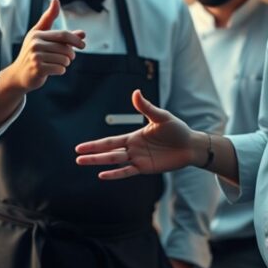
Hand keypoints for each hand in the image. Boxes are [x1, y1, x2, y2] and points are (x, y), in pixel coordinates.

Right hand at [1, 0, 84, 93]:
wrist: (20, 74)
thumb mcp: (41, 36)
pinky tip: (52, 70)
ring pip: (64, 59)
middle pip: (65, 48)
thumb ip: (53, 24)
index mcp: (37, 34)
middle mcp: (35, 43)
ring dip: (65, 63)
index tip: (83, 45)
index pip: (63, 34)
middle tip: (66, 58)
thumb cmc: (34, 53)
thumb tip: (63, 8)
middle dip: (70, 54)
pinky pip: (60, 69)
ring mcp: (35, 56)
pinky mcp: (37, 68)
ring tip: (56, 64)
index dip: (75, 39)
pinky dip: (60, 71)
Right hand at [75, 90, 197, 178]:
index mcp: (134, 137)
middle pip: (109, 152)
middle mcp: (133, 149)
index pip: (110, 141)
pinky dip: (115, 174)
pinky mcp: (146, 168)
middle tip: (77, 156)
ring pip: (115, 161)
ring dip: (99, 162)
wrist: (190, 145)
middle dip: (93, 154)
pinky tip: (102, 175)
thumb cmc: (177, 129)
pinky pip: (127, 172)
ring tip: (84, 163)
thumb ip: (146, 107)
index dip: (95, 144)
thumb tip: (135, 92)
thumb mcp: (162, 116)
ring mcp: (138, 159)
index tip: (80, 147)